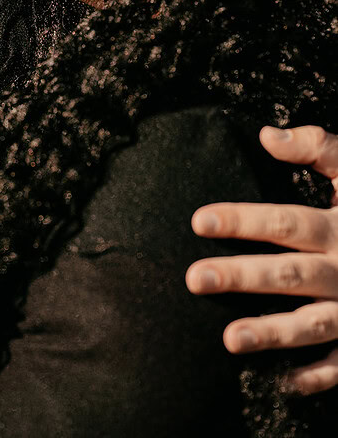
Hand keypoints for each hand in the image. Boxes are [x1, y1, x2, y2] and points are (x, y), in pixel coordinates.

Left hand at [185, 125, 337, 393]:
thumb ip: (318, 147)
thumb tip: (265, 135)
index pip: (285, 222)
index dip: (242, 220)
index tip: (198, 221)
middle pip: (289, 275)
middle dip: (241, 277)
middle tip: (195, 278)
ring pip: (313, 324)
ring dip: (272, 333)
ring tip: (228, 339)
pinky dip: (321, 375)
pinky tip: (286, 381)